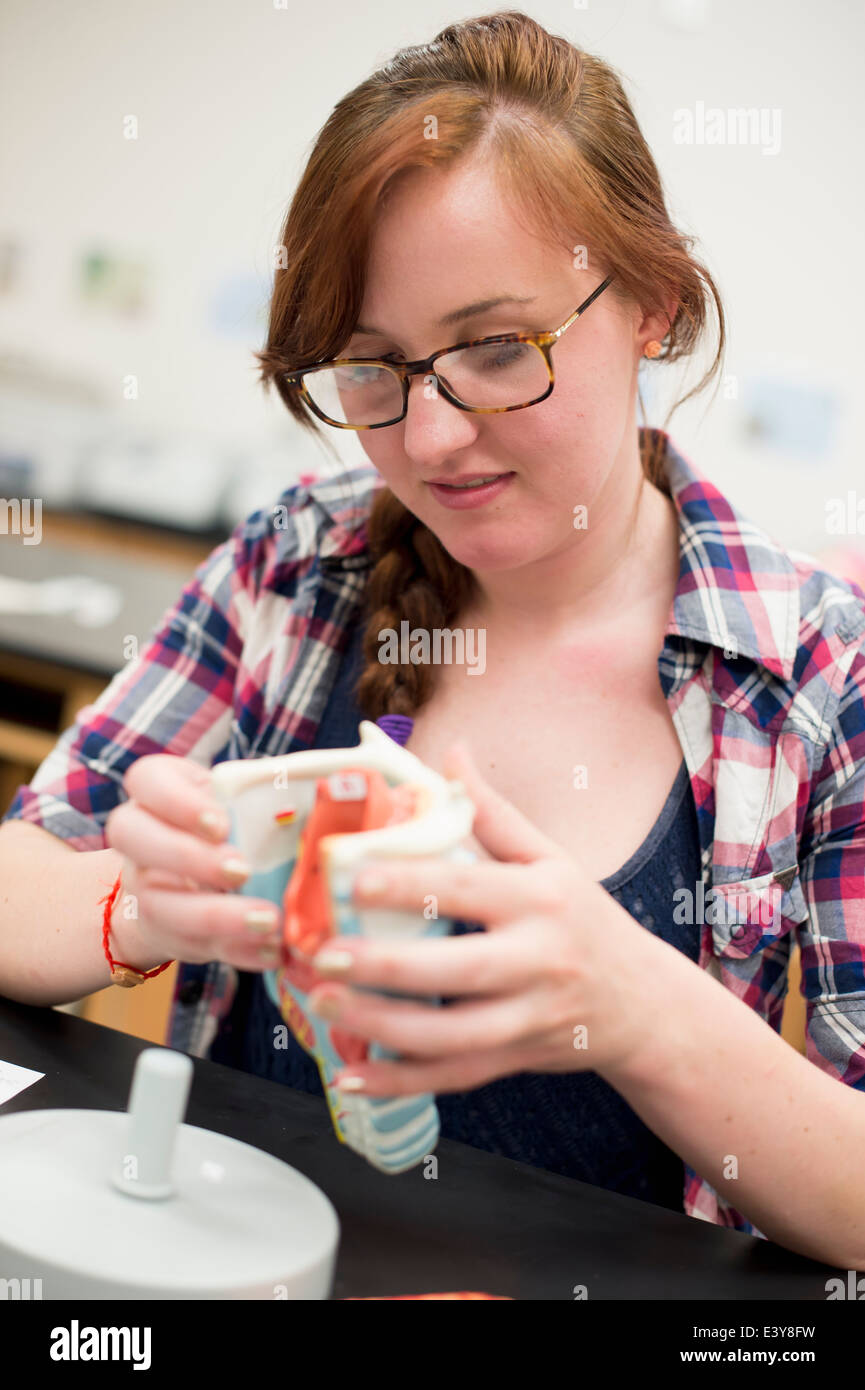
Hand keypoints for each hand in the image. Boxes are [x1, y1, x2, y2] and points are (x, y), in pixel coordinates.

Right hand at [104, 754, 283, 973]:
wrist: (196, 877)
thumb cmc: (233, 822)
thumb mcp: (243, 798)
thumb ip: (271, 793)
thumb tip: (336, 782)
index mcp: (159, 790)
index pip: (146, 780)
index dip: (178, 802)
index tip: (222, 824)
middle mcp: (140, 836)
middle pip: (133, 836)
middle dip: (190, 857)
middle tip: (242, 871)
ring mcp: (144, 887)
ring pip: (157, 902)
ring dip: (216, 915)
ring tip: (268, 920)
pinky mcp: (165, 931)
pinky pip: (191, 945)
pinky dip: (236, 950)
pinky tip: (271, 950)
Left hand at [306, 740, 653, 1096]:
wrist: (643, 1004)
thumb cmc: (585, 919)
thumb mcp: (550, 859)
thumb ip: (493, 813)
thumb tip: (451, 751)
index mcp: (540, 899)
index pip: (466, 888)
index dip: (408, 884)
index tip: (351, 876)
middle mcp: (539, 960)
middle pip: (456, 969)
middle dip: (384, 966)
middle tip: (321, 953)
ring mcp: (529, 1017)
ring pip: (450, 1034)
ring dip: (380, 1026)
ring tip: (323, 1004)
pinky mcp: (516, 1059)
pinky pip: (453, 1076)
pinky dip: (400, 1082)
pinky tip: (350, 1077)